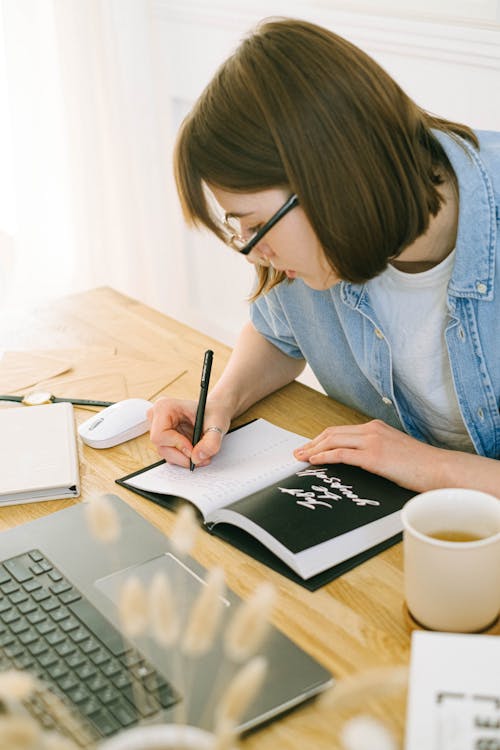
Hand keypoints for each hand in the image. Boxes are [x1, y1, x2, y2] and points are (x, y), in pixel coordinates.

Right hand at [147, 397, 230, 468]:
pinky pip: (168, 453)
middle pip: (161, 447)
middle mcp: (156, 416)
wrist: (214, 413)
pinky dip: (182, 457)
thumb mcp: (217, 426)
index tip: (194, 450)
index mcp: (164, 407)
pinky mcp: (162, 437)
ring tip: (201, 454)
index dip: (177, 446)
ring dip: (183, 458)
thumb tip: (196, 458)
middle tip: (201, 458)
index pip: (160, 436)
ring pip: (164, 452)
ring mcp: (157, 427)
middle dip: (182, 456)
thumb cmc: (213, 413)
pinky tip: (194, 451)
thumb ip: (211, 443)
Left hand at [293, 419, 445, 491]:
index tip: (309, 447)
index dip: (321, 439)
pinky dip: (324, 456)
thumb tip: (360, 462)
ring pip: (333, 441)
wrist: (439, 469)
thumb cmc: (421, 466)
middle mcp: (372, 430)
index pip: (340, 431)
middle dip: (312, 443)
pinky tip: (314, 461)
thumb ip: (376, 452)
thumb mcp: (395, 452)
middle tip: (299, 452)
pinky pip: (341, 454)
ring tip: (301, 458)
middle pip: (332, 433)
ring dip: (313, 449)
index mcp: (376, 428)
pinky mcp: (373, 456)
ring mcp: (372, 441)